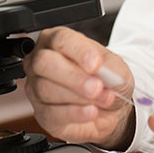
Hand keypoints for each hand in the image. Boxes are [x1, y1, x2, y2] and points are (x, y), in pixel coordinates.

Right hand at [22, 26, 135, 149]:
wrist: (110, 109)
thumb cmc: (107, 80)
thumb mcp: (116, 68)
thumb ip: (110, 67)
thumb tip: (100, 71)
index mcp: (57, 40)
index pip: (61, 39)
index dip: (79, 52)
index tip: (95, 65)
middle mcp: (41, 61)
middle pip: (44, 62)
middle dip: (72, 76)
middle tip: (96, 87)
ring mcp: (37, 87)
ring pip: (46, 89)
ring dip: (79, 97)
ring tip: (103, 99)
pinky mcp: (42, 113)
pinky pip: (51, 113)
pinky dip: (74, 113)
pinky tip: (91, 112)